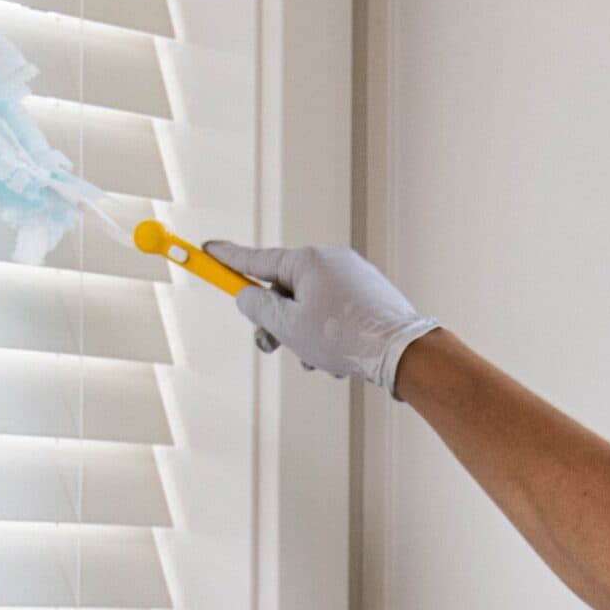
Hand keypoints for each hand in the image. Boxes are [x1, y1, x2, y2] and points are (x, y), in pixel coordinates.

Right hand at [203, 241, 438, 395]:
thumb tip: (247, 295)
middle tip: (270, 347)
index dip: (228, 258)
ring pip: (310, 308)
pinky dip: (328, 338)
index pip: (256, 259)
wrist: (401, 350)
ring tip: (318, 361)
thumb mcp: (289, 326)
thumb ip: (259, 309)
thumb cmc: (344, 337)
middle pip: (284, 289)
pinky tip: (340, 361)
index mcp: (307, 261)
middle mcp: (331, 261)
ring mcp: (353, 277)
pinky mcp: (370, 295)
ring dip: (305, 338)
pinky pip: (334, 314)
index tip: (208, 249)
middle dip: (275, 323)